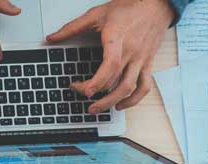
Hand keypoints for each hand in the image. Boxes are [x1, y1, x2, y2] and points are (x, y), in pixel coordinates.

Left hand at [47, 0, 175, 112]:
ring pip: (130, 87)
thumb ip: (72, 27)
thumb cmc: (129, 7)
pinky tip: (120, 104)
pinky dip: (134, 99)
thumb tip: (51, 38)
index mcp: (118, 39)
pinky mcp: (148, 63)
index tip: (84, 90)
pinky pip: (145, 86)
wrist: (156, 4)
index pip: (110, 65)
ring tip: (96, 108)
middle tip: (80, 94)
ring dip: (112, 102)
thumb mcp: (97, 13)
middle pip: (115, 81)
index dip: (98, 81)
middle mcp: (131, 51)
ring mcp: (141, 59)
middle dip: (95, 92)